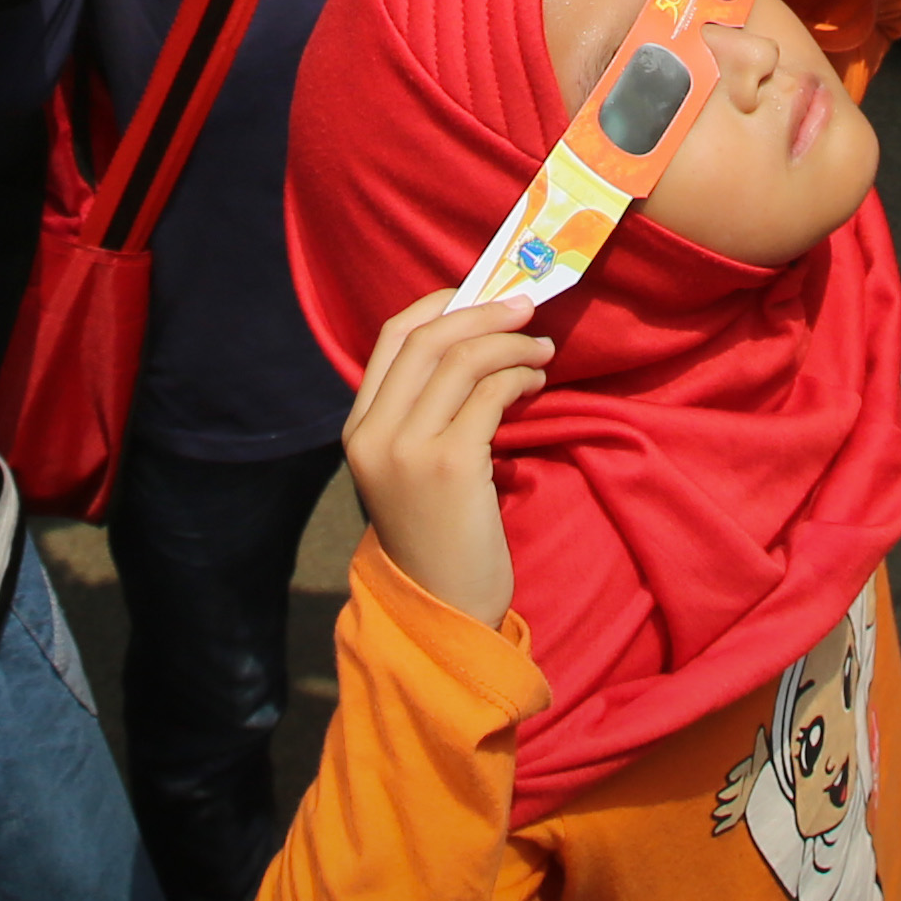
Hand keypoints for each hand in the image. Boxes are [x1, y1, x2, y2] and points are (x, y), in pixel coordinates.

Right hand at [333, 296, 547, 632]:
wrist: (443, 607)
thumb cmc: (438, 535)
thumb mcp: (410, 468)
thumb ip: (423, 412)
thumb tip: (476, 340)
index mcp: (358, 429)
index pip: (390, 339)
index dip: (437, 305)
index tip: (478, 293)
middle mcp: (374, 434)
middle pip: (427, 339)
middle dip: (483, 312)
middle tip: (526, 307)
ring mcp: (409, 449)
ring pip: (462, 360)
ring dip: (511, 344)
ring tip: (542, 350)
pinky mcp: (451, 465)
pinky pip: (491, 395)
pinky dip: (520, 376)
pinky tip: (537, 383)